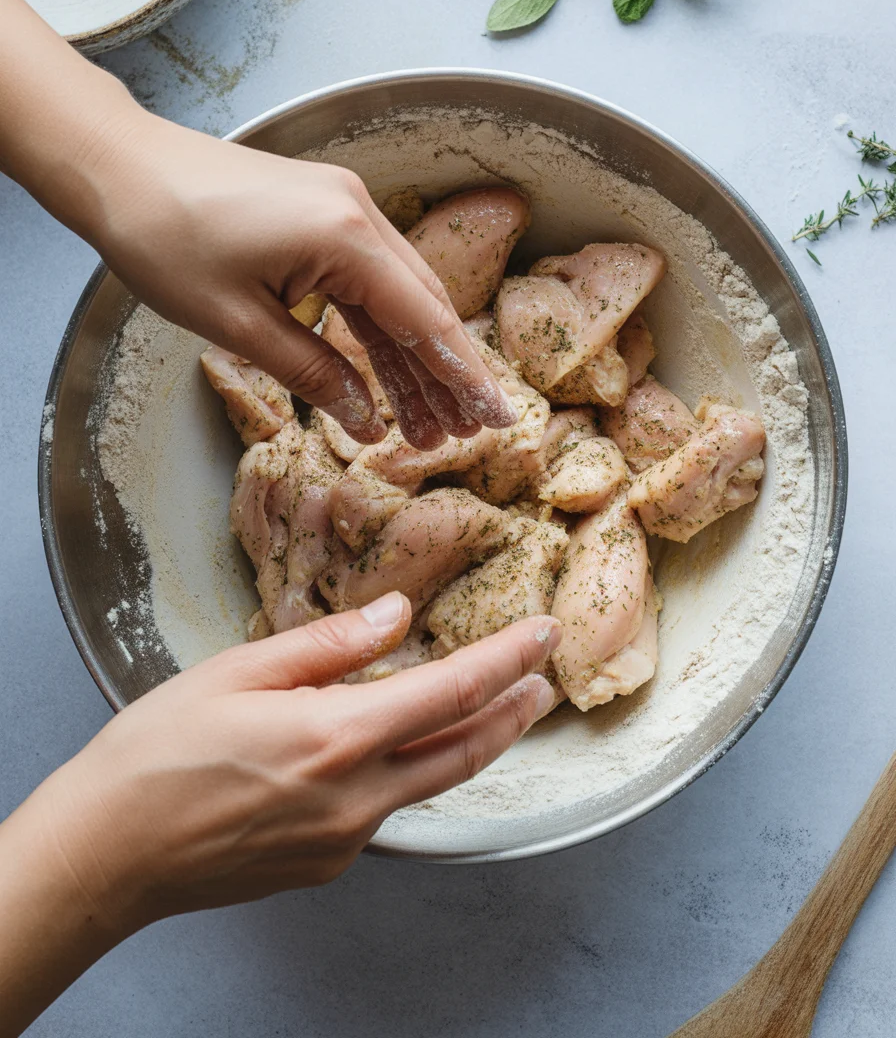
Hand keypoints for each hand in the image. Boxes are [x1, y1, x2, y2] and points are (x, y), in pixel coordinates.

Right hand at [33, 595, 557, 919]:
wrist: (105, 854)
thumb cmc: (156, 756)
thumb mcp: (237, 672)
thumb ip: (329, 643)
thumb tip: (395, 616)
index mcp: (337, 737)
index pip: (452, 693)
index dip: (505, 660)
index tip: (540, 636)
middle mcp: (355, 799)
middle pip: (465, 752)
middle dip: (513, 714)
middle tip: (541, 682)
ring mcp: (344, 841)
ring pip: (429, 785)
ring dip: (467, 745)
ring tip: (489, 711)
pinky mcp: (325, 865)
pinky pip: (382, 813)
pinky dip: (401, 775)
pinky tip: (383, 752)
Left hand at [82, 112, 517, 449]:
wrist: (116, 165)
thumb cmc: (163, 236)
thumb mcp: (239, 324)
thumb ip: (313, 374)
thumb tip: (367, 421)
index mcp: (345, 237)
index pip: (425, 320)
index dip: (464, 376)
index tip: (496, 418)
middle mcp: (358, 215)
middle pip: (422, 308)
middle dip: (445, 376)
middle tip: (464, 434)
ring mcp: (342, 211)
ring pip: (396, 300)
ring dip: (412, 362)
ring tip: (429, 425)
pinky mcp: (321, 217)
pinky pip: (364, 284)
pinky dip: (376, 333)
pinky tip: (386, 381)